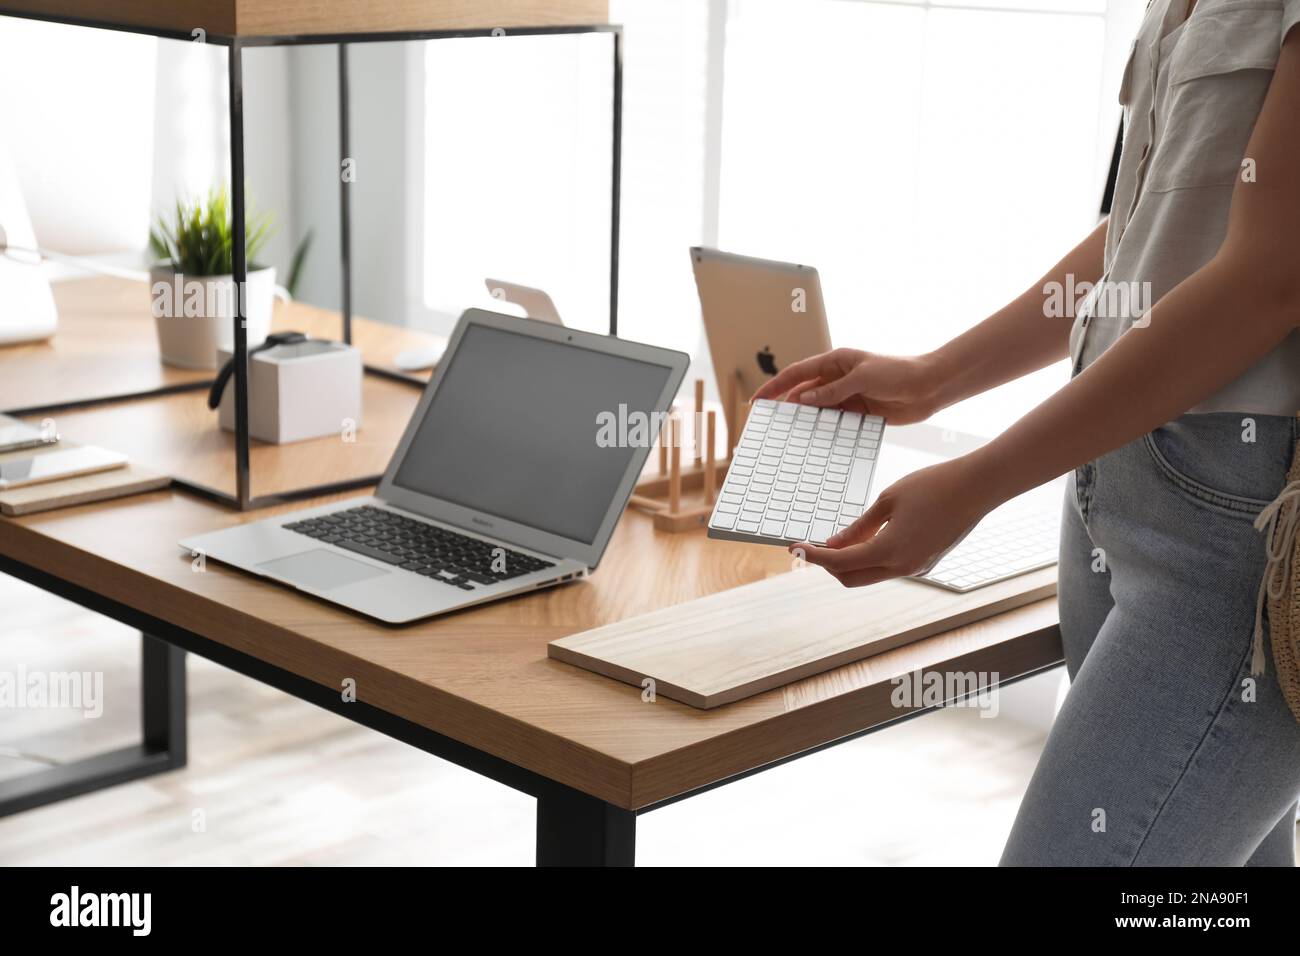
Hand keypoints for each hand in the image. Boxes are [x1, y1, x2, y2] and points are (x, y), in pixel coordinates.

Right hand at [751, 348, 942, 424]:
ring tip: (788, 438)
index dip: (774, 386)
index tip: (757, 401)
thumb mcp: (864, 377)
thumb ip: (833, 390)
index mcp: (835, 361)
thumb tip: (804, 399)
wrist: (929, 387)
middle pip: (804, 393)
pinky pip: (834, 422)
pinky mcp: (857, 412)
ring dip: (805, 422)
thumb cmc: (899, 372)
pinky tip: (814, 443)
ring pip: (817, 410)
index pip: (796, 373)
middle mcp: (837, 378)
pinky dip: (824, 432)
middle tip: (768, 425)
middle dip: (786, 408)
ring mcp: (847, 396)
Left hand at [792, 456, 1000, 586]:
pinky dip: (871, 558)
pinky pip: (889, 567)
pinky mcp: (926, 562)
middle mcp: (904, 568)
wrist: (978, 487)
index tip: (794, 547)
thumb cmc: (932, 485)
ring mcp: (918, 568)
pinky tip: (866, 539)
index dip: (813, 556)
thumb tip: (834, 544)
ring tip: (837, 539)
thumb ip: (858, 528)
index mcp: (890, 552)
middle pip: (852, 578)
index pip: (839, 563)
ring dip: (850, 562)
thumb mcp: (888, 500)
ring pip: (871, 574)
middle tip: (812, 546)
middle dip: (828, 565)